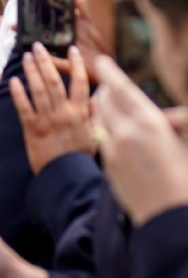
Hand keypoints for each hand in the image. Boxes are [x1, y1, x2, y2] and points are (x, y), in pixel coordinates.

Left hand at [10, 44, 92, 173]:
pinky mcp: (31, 128)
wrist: (65, 175)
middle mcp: (64, 112)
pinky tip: (13, 80)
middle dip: (45, 61)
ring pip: (38, 89)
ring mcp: (46, 119)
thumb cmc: (80, 157)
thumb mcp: (95, 134)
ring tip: (25, 57)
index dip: (76, 64)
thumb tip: (97, 98)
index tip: (72, 50)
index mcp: (81, 112)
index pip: (80, 82)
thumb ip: (93, 115)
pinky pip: (23, 107)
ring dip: (31, 71)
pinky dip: (18, 93)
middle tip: (37, 47)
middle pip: (54, 80)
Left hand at [92, 57, 187, 225]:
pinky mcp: (108, 165)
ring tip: (107, 106)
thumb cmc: (186, 177)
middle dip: (104, 91)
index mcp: (150, 123)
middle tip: (107, 84)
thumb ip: (176, 123)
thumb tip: (171, 115)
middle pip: (104, 101)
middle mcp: (127, 133)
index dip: (109, 72)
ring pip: (99, 120)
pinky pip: (102, 140)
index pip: (122, 89)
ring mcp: (113, 150)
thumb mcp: (185, 143)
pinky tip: (113, 132)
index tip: (100, 60)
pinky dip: (105, 131)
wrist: (169, 217)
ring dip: (101, 110)